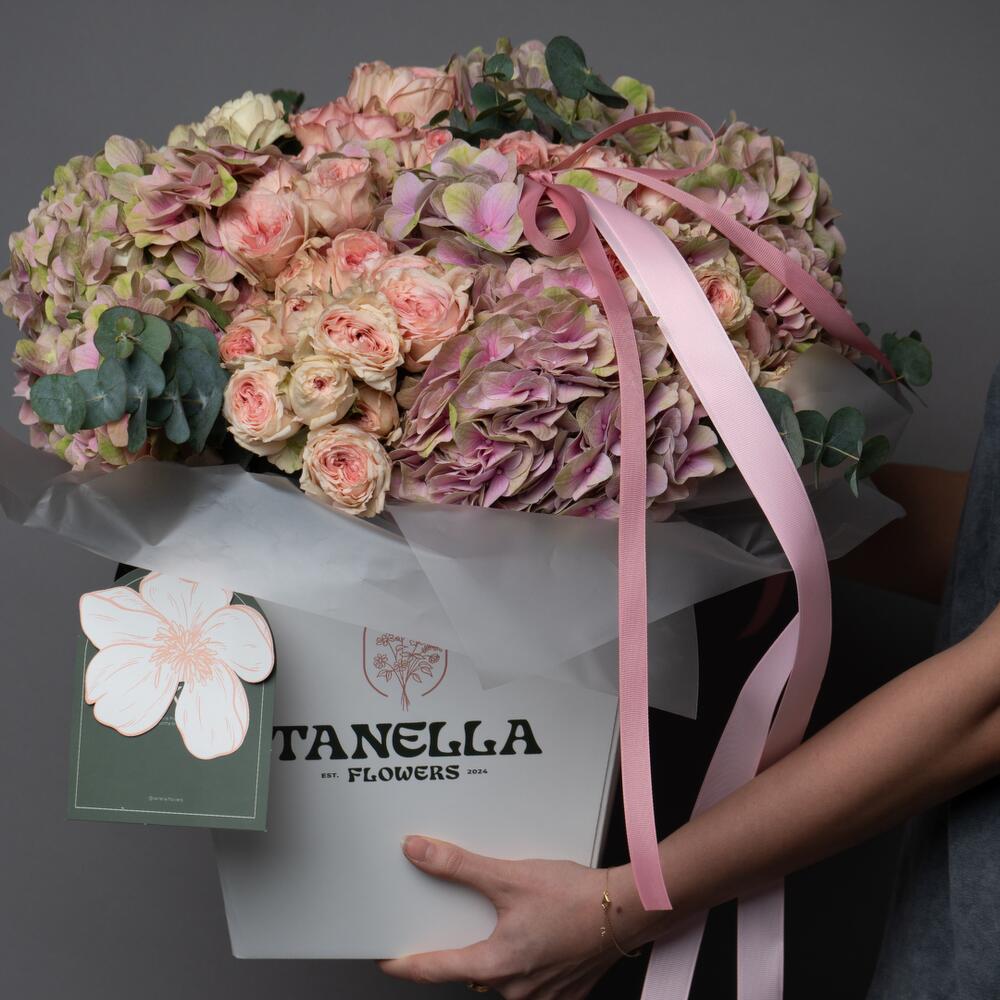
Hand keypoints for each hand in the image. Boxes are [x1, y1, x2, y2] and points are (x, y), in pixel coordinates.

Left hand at [378, 836, 643, 998]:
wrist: (627, 909)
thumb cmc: (574, 896)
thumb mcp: (509, 876)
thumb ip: (458, 866)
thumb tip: (417, 852)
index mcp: (497, 964)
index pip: (435, 970)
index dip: (406, 965)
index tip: (387, 961)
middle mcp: (516, 989)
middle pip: (470, 972)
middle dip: (457, 951)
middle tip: (451, 926)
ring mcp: (541, 996)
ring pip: (500, 978)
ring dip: (493, 954)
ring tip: (500, 922)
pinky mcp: (563, 993)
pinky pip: (529, 983)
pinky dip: (522, 961)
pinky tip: (532, 935)